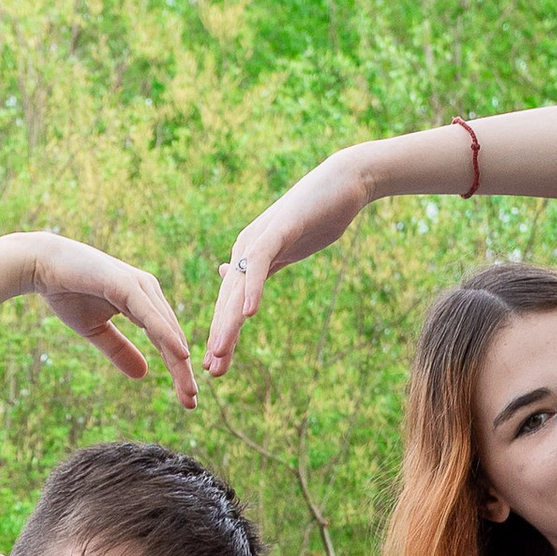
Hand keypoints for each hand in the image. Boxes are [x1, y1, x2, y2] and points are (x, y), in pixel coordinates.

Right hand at [27, 237, 197, 409]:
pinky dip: (166, 335)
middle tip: (191, 403)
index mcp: (143, 302)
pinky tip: (180, 356)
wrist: (41, 264)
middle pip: (172, 338)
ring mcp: (139, 286)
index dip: (177, 371)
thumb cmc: (68, 292)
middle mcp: (148, 292)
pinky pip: (151, 315)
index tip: (186, 400)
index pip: (166, 341)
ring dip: (179, 361)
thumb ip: (120, 350)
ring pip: (166, 329)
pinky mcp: (127, 284)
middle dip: (183, 372)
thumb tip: (143, 374)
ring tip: (189, 389)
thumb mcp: (96, 330)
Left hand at [204, 155, 372, 376]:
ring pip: (238, 288)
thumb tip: (231, 273)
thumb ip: (261, 265)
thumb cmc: (318, 215)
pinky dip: (253, 289)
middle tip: (212, 372)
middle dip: (220, 337)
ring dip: (228, 322)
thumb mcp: (285, 247)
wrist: (344, 182)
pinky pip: (260, 264)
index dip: (223, 334)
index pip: (230, 303)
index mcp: (247, 257)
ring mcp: (259, 239)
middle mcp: (246, 249)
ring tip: (220, 352)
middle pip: (228, 301)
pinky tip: (249, 315)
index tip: (217, 366)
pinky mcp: (278, 230)